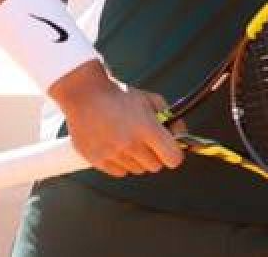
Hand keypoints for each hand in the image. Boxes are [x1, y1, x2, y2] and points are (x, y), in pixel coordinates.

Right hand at [48, 62, 183, 177]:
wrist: (85, 95)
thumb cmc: (120, 95)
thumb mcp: (151, 99)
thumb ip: (171, 118)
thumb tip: (182, 137)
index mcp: (147, 128)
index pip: (173, 159)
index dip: (174, 154)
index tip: (170, 149)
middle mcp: (131, 144)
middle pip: (155, 166)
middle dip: (155, 155)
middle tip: (146, 142)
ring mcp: (113, 154)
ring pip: (137, 170)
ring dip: (137, 159)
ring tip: (127, 141)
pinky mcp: (98, 160)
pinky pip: (119, 172)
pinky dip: (121, 163)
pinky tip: (116, 147)